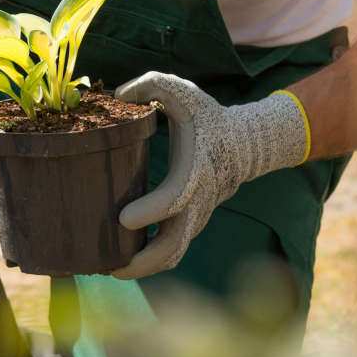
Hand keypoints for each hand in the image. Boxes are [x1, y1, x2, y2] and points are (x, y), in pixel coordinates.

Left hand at [112, 73, 308, 278]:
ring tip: (110, 271)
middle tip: (111, 268)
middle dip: (144, 260)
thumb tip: (118, 94)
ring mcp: (196, 216)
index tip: (123, 219)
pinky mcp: (191, 223)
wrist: (246, 144)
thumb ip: (152, 85)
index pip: (174, 199)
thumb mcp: (181, 92)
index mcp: (193, 171)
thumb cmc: (206, 117)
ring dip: (145, 268)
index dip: (150, 211)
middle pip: (175, 244)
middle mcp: (197, 200)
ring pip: (174, 254)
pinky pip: (174, 250)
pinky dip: (151, 262)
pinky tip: (123, 262)